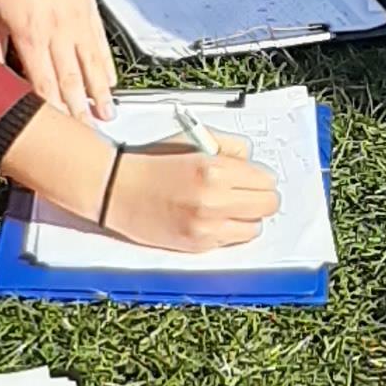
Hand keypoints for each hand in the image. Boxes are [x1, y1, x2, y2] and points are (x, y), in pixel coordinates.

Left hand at [0, 0, 116, 124]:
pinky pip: (100, 43)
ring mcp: (77, 19)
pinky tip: (110, 82)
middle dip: (80, 112)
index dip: (53, 112)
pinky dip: (106, 65)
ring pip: (92, 65)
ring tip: (106, 116)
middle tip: (88, 136)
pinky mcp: (88, 6)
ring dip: (99, 94)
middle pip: (72, 81)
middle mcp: (57, 30)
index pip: (43, 85)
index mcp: (29, 34)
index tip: (60, 132)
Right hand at [105, 132, 281, 255]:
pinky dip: (229, 231)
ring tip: (228, 208)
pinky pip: (233, 241)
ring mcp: (206, 226)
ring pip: (255, 227)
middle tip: (245, 193)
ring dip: (247, 217)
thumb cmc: (151, 163)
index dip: (260, 177)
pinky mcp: (198, 245)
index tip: (251, 177)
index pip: (266, 180)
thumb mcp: (192, 140)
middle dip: (260, 197)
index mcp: (214, 169)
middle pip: (268, 205)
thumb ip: (229, 146)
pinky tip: (212, 219)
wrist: (117, 189)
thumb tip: (253, 160)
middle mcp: (214, 200)